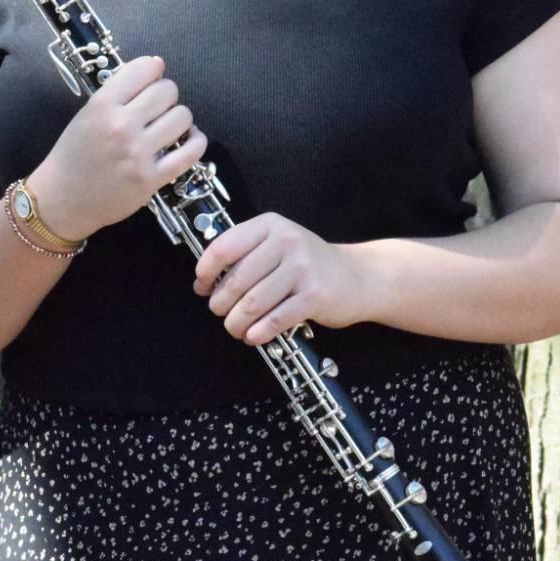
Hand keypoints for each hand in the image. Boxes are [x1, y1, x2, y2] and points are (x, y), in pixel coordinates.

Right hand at [27, 55, 207, 240]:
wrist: (62, 200)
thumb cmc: (73, 155)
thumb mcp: (87, 114)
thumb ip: (119, 91)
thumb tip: (158, 64)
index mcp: (102, 105)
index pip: (145, 69)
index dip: (153, 70)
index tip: (151, 80)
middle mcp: (121, 126)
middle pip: (167, 91)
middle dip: (166, 96)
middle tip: (157, 108)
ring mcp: (137, 153)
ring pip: (182, 117)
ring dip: (179, 119)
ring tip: (168, 126)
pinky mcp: (151, 179)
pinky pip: (191, 152)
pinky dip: (196, 142)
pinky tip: (188, 140)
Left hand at [192, 213, 371, 345]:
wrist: (358, 277)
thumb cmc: (309, 264)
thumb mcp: (279, 245)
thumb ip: (246, 255)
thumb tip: (205, 282)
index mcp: (271, 225)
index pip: (224, 246)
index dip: (205, 271)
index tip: (201, 286)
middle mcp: (287, 241)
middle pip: (236, 279)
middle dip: (220, 303)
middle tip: (220, 312)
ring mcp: (302, 268)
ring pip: (252, 303)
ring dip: (236, 322)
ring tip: (235, 328)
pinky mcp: (314, 295)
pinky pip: (275, 319)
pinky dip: (258, 332)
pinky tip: (253, 336)